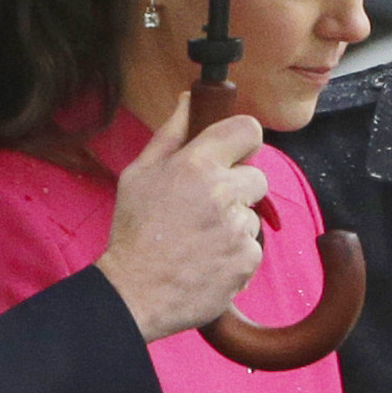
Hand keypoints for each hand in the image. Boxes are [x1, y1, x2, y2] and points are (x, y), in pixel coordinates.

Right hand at [96, 92, 268, 341]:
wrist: (134, 293)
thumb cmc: (133, 231)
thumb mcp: (139, 174)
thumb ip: (170, 133)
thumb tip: (188, 99)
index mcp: (197, 164)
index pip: (248, 130)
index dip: (242, 140)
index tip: (233, 153)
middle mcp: (223, 192)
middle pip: (257, 175)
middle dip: (237, 188)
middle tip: (206, 206)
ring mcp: (238, 228)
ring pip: (252, 215)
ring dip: (234, 224)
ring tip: (199, 239)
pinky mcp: (248, 260)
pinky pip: (252, 247)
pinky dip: (234, 253)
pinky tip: (207, 259)